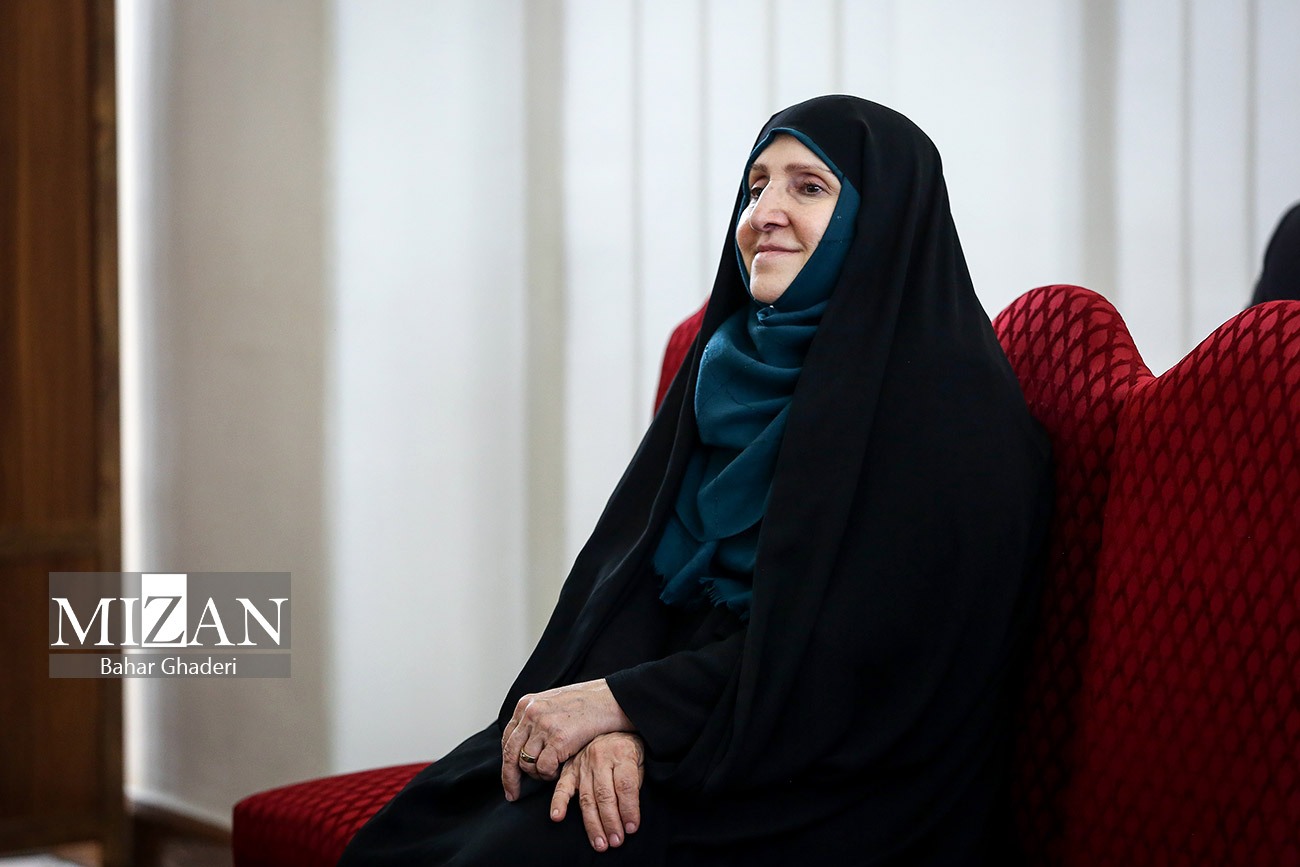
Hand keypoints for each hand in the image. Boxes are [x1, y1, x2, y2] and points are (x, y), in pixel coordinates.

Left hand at [501, 679, 632, 800]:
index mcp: (527, 704)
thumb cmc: (587, 704)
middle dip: (510, 778)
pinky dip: (550, 775)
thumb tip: (523, 743)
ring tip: (552, 771)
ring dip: (538, 774)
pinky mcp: (558, 739)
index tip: (509, 779)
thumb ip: (535, 719)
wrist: (612, 699)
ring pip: (527, 763)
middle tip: (513, 794)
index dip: (507, 763)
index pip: (507, 739)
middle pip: (510, 754)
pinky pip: (544, 768)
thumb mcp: (552, 704)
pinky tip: (561, 769)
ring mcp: (544, 726)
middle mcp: (531, 713)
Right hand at [550, 732, 645, 851]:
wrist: (610, 725)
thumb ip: (634, 783)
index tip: (632, 828)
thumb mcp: (639, 760)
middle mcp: (600, 758)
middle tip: (616, 842)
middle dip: (611, 822)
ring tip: (600, 843)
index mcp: (622, 753)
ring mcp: (583, 763)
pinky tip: (557, 817)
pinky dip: (558, 803)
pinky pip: (562, 787)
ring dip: (593, 824)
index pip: (625, 786)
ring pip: (587, 797)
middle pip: (605, 795)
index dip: (629, 809)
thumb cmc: (628, 749)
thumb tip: (629, 815)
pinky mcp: (570, 768)